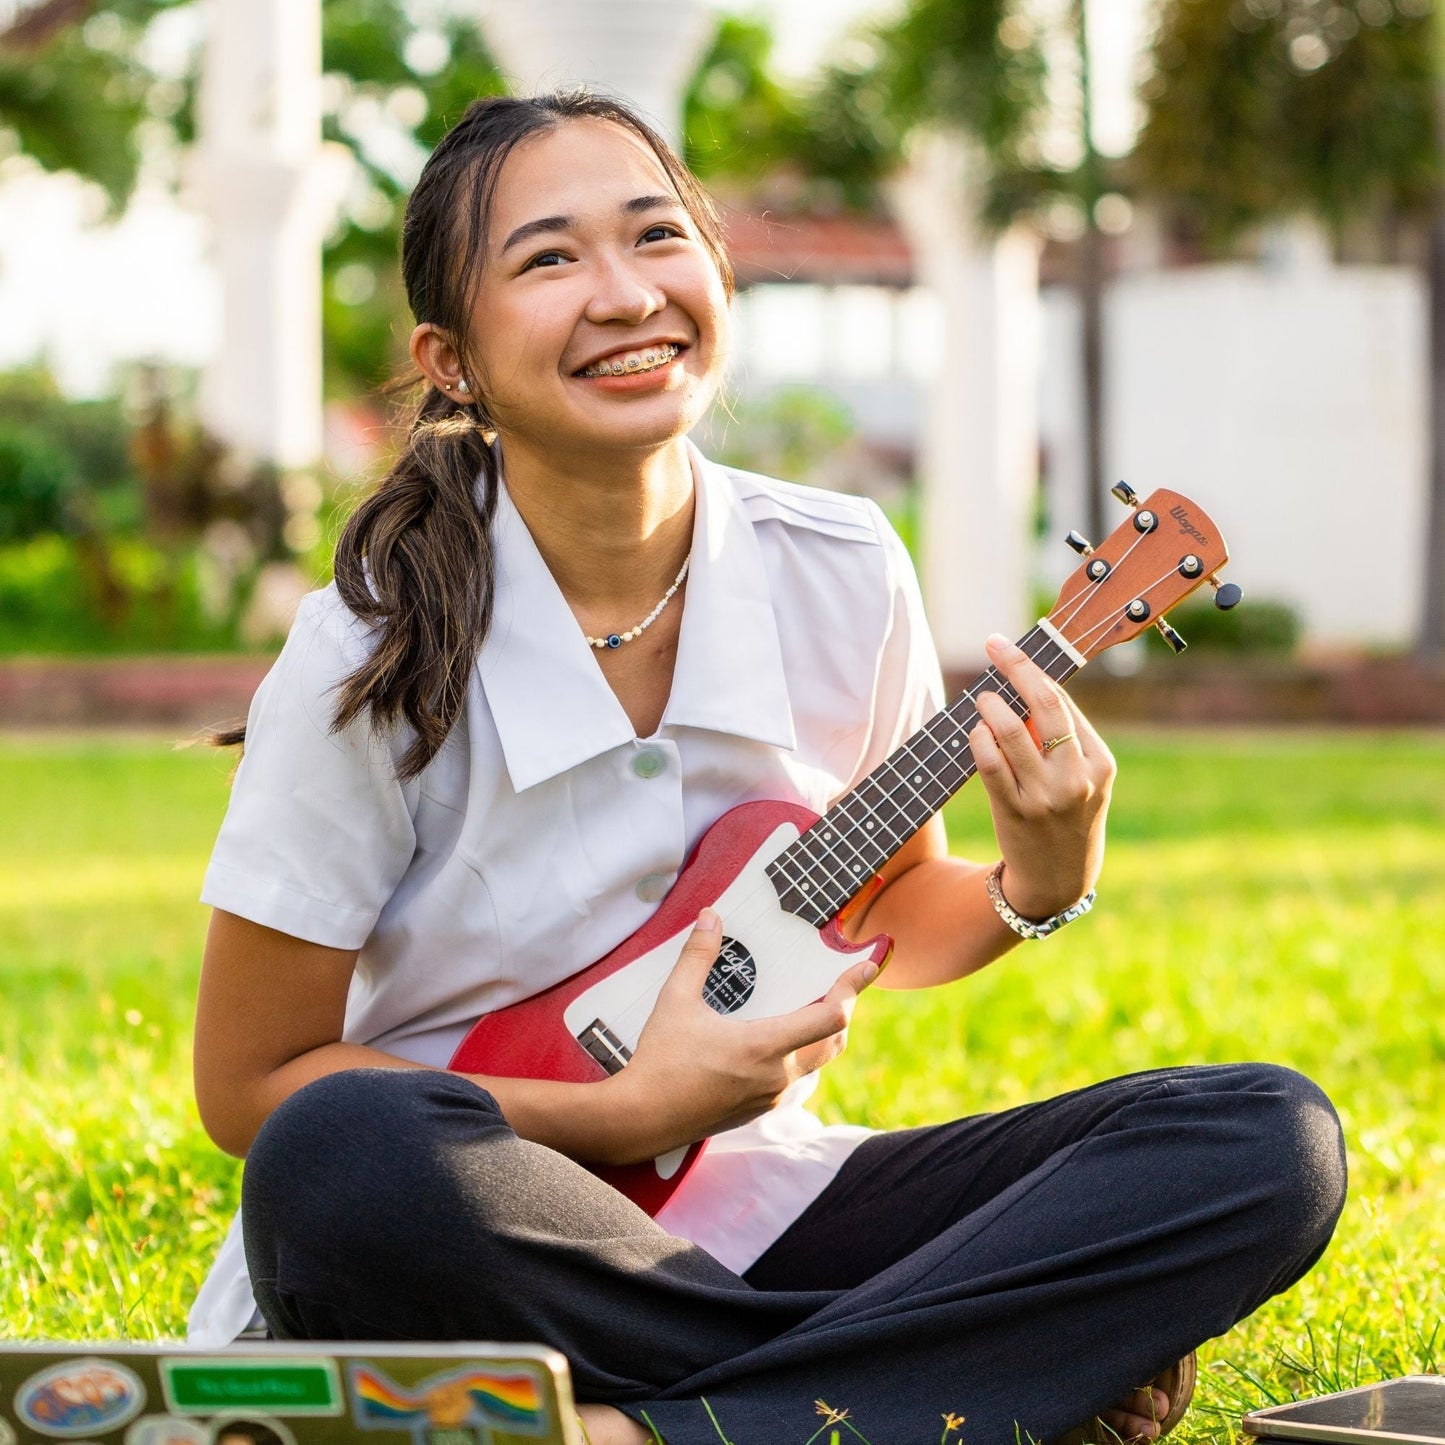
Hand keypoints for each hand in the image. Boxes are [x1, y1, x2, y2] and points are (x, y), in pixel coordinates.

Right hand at [608, 908, 879, 1161]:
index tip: (868, 966)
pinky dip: (804, 1054)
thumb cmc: (660, 1060)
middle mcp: (776, 1075)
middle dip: (844, 1007)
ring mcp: (769, 1096)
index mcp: (763, 1046)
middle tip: (844, 981)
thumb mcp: (676, 1001)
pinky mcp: (759, 1108)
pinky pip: (796, 1078)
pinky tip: (785, 1040)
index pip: (830, 1016)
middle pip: (834, 1039)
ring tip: (820, 1006)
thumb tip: (711, 917)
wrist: (642, 1119)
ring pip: (818, 1061)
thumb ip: (697, 956)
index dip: (852, 987)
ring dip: (826, 1033)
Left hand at [968, 633, 1114, 920]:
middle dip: (1015, 667)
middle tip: (993, 645)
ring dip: (991, 704)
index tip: (1013, 648)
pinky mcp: (1016, 812)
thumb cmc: (1069, 820)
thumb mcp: (1086, 782)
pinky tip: (976, 730)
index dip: (1034, 670)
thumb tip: (1029, 687)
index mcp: (1100, 764)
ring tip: (982, 695)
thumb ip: (1067, 740)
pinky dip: (979, 739)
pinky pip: (991, 765)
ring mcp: (1046, 796)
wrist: (1059, 882)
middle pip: (1044, 706)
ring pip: (1012, 732)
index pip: (1064, 704)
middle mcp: (1077, 777)